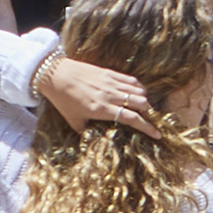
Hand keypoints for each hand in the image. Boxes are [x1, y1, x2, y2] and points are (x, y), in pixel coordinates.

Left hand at [33, 54, 154, 132]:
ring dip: (145, 101)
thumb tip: (95, 140)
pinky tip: (139, 93)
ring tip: (144, 109)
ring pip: (139, 91)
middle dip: (149, 113)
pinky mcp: (109, 72)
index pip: (131, 119)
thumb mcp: (73, 120)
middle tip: (150, 120)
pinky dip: (139, 88)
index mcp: (102, 109)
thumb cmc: (62, 99)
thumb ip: (86, 131)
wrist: (55, 74)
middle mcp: (110, 96)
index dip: (147, 127)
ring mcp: (111, 83)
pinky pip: (131, 80)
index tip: (157, 134)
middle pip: (141, 103)